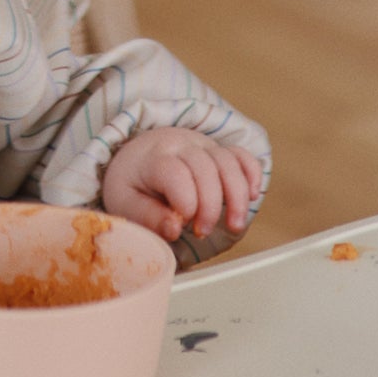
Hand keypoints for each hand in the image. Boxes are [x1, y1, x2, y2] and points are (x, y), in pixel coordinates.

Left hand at [100, 129, 262, 244]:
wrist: (135, 157)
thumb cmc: (131, 184)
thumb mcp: (125, 203)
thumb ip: (147, 217)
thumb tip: (174, 229)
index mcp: (153, 158)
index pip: (176, 173)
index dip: (185, 202)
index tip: (182, 223)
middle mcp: (180, 145)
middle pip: (206, 167)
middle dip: (211, 206)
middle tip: (203, 232)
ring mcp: (202, 144)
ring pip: (228, 161)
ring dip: (238, 196)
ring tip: (235, 225)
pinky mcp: (217, 150)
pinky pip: (241, 154)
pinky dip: (251, 173)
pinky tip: (252, 195)